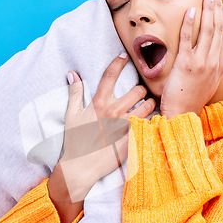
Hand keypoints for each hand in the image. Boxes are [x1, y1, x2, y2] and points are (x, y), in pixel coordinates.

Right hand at [59, 54, 155, 200]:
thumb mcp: (72, 114)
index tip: (124, 56)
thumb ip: (75, 92)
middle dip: (140, 91)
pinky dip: (150, 122)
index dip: (118, 62)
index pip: (110, 75)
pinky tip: (148, 123)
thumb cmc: (75, 140)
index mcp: (99, 102)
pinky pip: (149, 124)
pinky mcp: (133, 138)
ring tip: (146, 108)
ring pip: (148, 106)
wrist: (81, 166)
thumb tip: (72, 73)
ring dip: (149, 105)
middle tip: (139, 96)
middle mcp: (114, 111)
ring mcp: (125, 125)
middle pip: (138, 90)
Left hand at [160, 0, 222, 118]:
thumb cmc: (190, 99)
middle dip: (217, 8)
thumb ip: (209, 66)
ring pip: (208, 31)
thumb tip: (209, 55)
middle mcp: (213, 62)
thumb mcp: (206, 82)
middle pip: (219, 29)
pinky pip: (188, 40)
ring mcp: (201, 63)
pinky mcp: (186, 65)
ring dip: (208, 10)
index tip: (220, 4)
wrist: (182, 115)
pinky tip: (190, 11)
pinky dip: (190, 24)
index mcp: (219, 66)